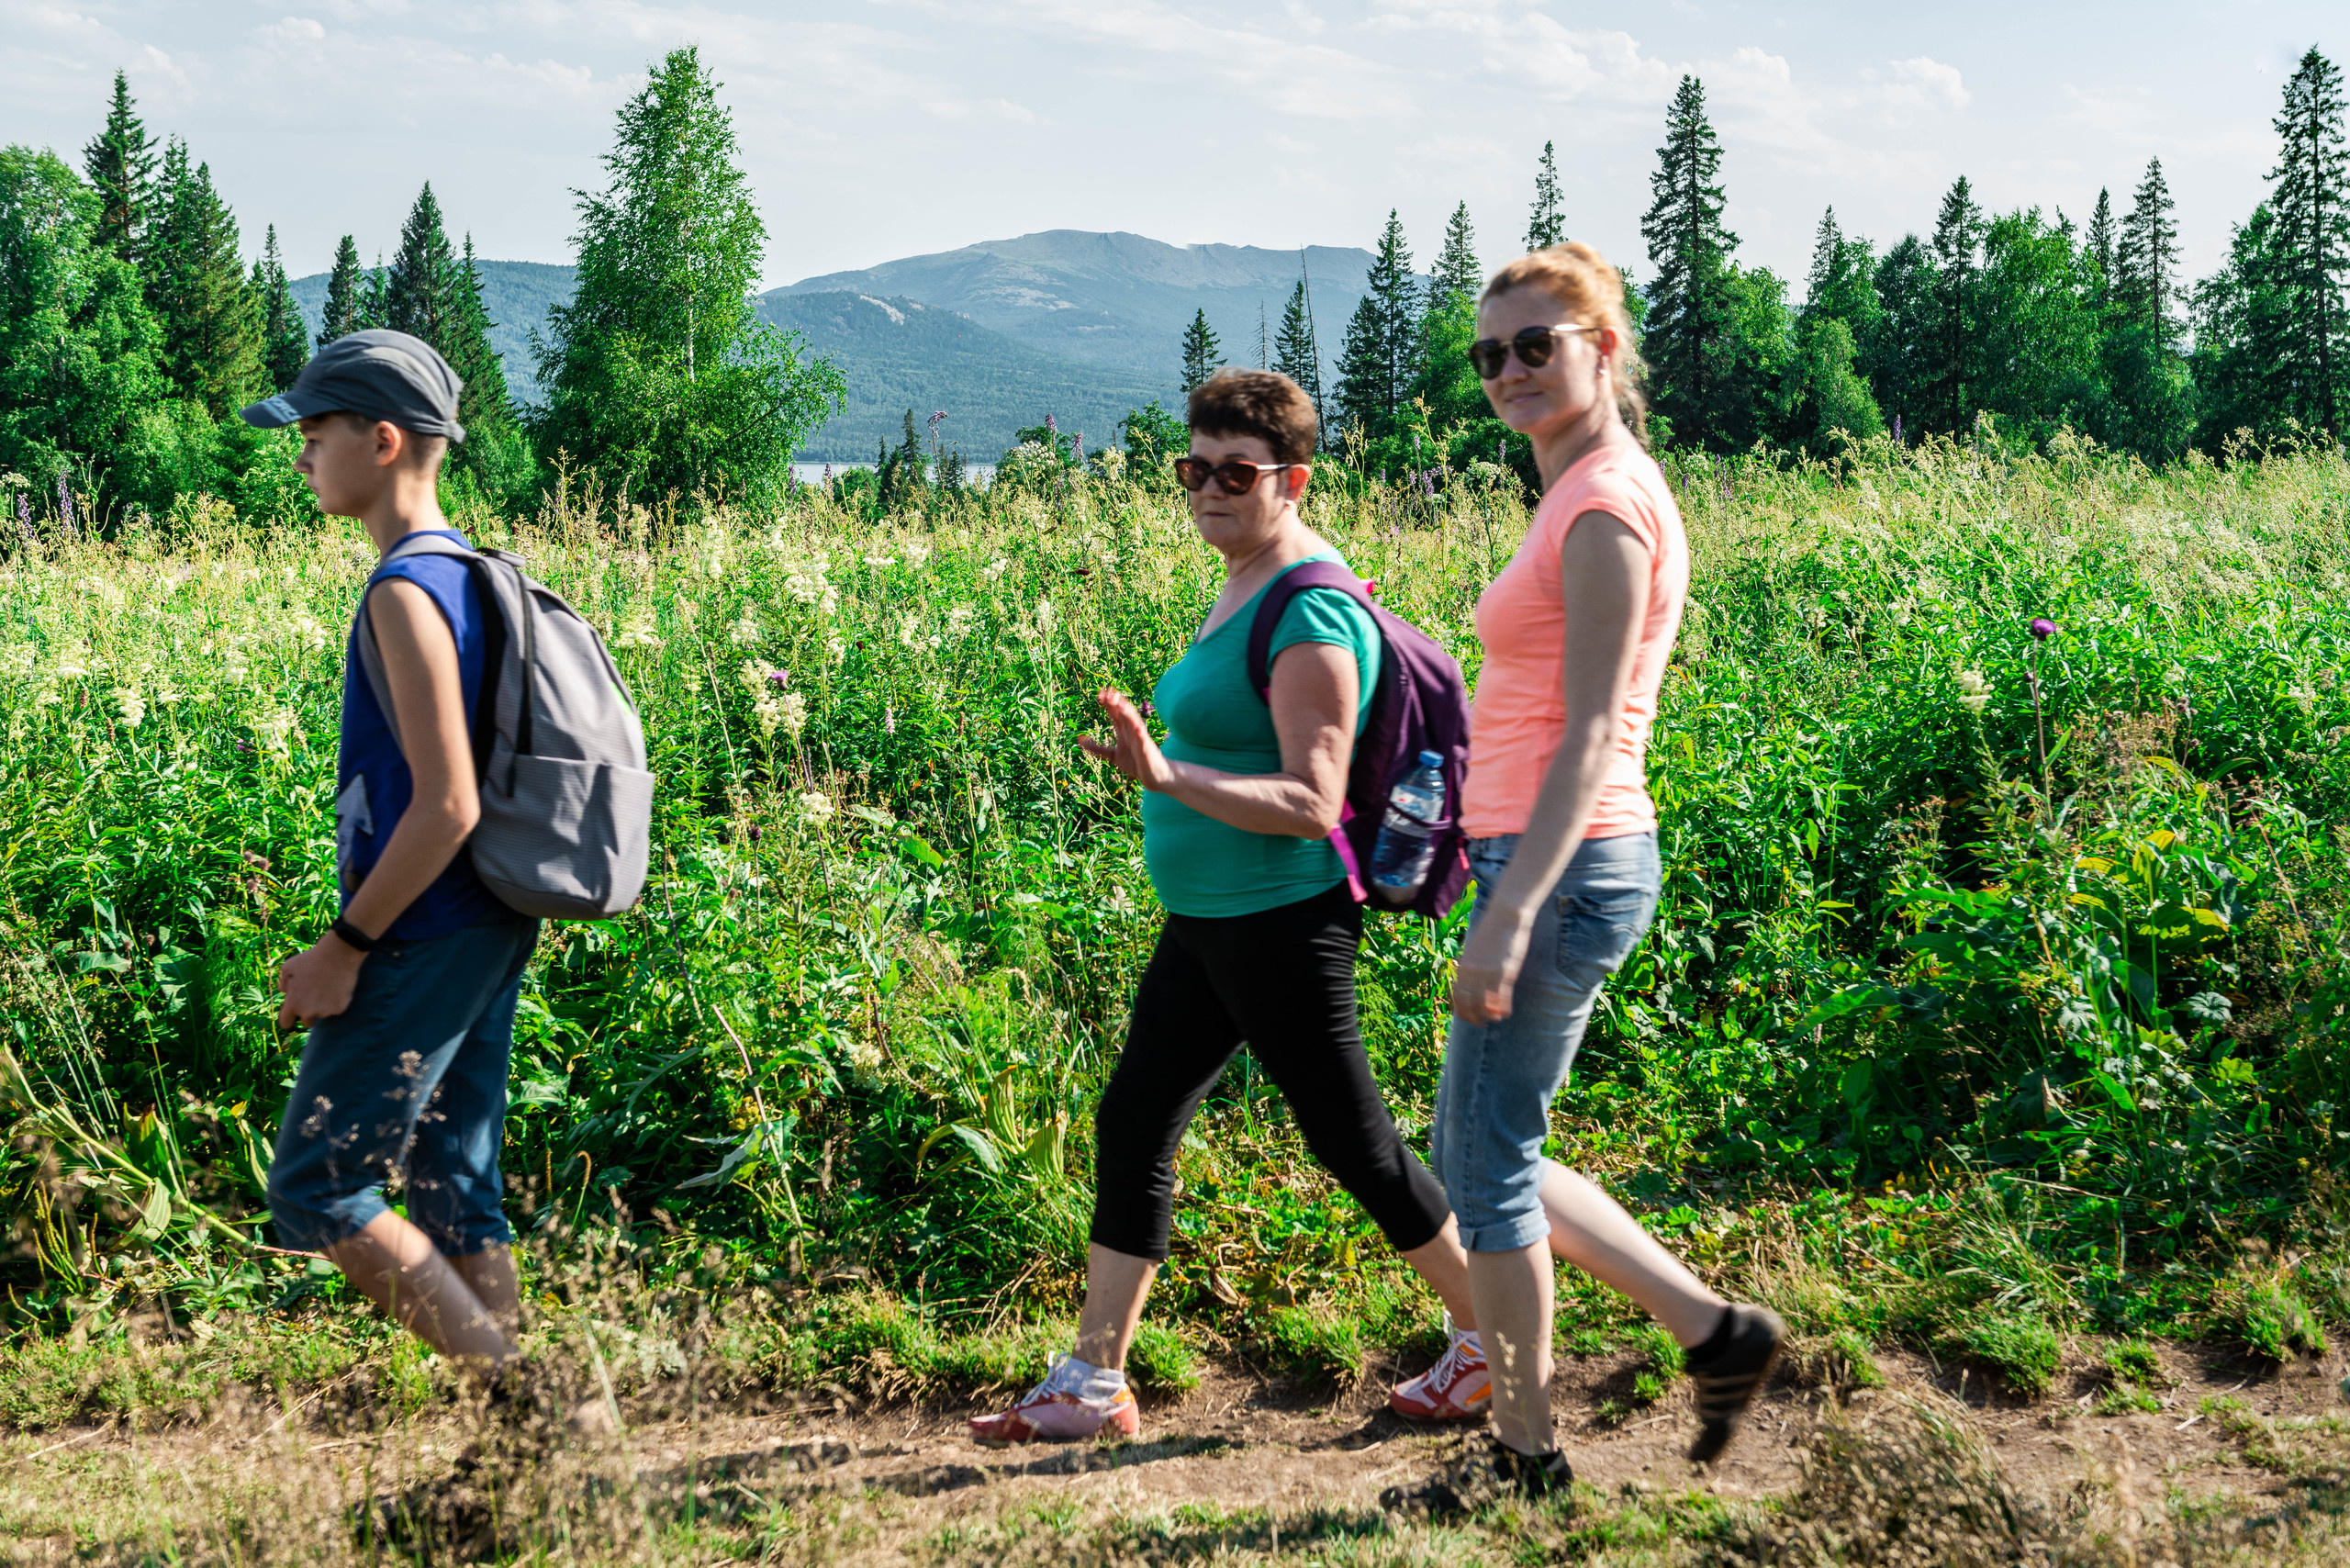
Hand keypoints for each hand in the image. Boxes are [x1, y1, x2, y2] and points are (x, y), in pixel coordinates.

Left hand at [277, 933, 366, 1027]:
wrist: (338, 954)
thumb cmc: (310, 959)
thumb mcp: (287, 968)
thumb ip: (283, 985)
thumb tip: (286, 993)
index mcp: (293, 1004)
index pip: (286, 1024)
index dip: (289, 1017)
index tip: (294, 1012)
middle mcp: (308, 1012)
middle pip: (307, 1023)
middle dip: (309, 1014)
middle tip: (313, 998)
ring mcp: (326, 1011)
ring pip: (323, 1014)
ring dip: (323, 1006)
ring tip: (326, 987)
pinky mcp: (340, 1008)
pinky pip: (336, 1009)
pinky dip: (335, 1001)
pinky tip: (336, 987)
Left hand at [1078, 689, 1177, 791]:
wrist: (1153, 776)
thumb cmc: (1135, 763)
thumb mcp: (1112, 755)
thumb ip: (1097, 748)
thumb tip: (1079, 741)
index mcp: (1123, 731)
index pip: (1115, 713)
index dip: (1108, 703)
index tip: (1099, 694)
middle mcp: (1132, 730)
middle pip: (1124, 712)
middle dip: (1116, 702)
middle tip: (1107, 692)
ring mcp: (1140, 737)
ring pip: (1133, 721)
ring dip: (1126, 711)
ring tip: (1119, 702)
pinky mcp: (1146, 747)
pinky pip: (1143, 738)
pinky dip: (1140, 731)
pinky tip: (1137, 726)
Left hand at [1449, 902, 1532, 1024]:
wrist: (1506, 914)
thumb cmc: (1491, 930)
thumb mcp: (1475, 947)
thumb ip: (1471, 963)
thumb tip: (1469, 978)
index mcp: (1463, 965)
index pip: (1456, 996)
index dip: (1460, 1010)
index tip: (1467, 1016)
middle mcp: (1472, 971)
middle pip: (1468, 1004)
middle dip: (1473, 1018)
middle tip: (1481, 1023)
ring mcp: (1488, 972)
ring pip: (1484, 1005)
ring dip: (1489, 1016)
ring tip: (1495, 1019)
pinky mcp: (1504, 972)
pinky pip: (1502, 998)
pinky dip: (1503, 1009)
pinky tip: (1506, 1013)